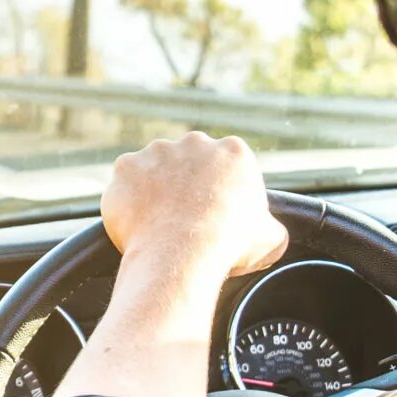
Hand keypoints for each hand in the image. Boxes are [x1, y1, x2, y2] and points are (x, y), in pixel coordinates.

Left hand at [101, 133, 286, 280]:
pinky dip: (128, 202)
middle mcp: (194, 142)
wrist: (182, 254)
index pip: (227, 165)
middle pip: (189, 162)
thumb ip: (269, 226)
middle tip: (185, 218)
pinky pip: (125, 185)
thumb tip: (267, 232)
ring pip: (154, 170)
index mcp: (233, 151)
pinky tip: (137, 225)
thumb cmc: (229, 245)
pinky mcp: (126, 167)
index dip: (220, 191)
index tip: (215, 214)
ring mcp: (156, 152)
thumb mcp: (271, 238)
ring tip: (159, 224)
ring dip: (155, 190)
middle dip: (186, 185)